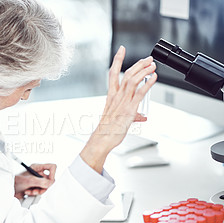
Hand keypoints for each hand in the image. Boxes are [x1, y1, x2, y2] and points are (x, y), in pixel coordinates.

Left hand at [14, 163, 55, 198]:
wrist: (8, 189)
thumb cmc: (14, 181)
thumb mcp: (28, 180)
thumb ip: (40, 182)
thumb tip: (49, 183)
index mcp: (37, 167)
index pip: (51, 167)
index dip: (52, 174)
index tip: (49, 181)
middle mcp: (38, 173)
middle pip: (49, 179)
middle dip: (43, 186)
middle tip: (37, 189)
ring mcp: (37, 180)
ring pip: (45, 187)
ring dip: (38, 191)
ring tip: (31, 191)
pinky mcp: (35, 187)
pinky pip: (40, 191)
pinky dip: (35, 193)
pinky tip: (28, 192)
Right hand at [80, 46, 156, 172]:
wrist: (103, 138)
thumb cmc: (108, 129)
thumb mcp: (120, 119)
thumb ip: (133, 115)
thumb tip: (142, 116)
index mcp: (111, 96)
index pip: (113, 73)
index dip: (117, 60)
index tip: (122, 50)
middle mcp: (116, 96)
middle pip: (126, 74)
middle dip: (138, 64)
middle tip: (147, 59)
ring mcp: (122, 102)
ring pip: (132, 80)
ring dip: (144, 71)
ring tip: (152, 66)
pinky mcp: (129, 109)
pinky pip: (139, 93)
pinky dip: (147, 84)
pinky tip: (153, 78)